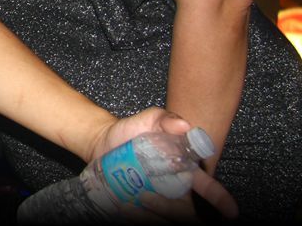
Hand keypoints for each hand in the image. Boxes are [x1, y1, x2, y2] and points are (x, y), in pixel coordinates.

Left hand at [90, 108, 237, 220]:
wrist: (103, 141)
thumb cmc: (131, 131)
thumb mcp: (149, 119)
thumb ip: (167, 119)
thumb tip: (184, 125)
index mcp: (184, 170)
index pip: (208, 188)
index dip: (221, 199)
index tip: (230, 210)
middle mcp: (174, 189)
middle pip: (188, 212)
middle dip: (172, 210)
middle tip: (148, 196)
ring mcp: (158, 201)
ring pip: (167, 219)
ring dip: (153, 214)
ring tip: (135, 198)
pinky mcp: (139, 208)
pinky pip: (144, 220)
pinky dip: (136, 216)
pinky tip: (125, 204)